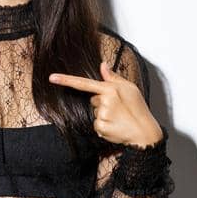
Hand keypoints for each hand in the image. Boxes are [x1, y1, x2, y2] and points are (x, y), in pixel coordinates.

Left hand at [48, 60, 163, 148]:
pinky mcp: (100, 127)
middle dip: (103, 102)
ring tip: (119, 118)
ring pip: (95, 112)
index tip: (51, 77)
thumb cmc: (138, 108)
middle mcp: (104, 101)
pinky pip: (96, 124)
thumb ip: (113, 77)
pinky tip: (115, 126)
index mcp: (110, 89)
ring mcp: (101, 115)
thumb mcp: (130, 88)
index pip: (83, 83)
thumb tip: (103, 65)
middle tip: (119, 108)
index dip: (66, 80)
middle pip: (93, 99)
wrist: (144, 132)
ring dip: (104, 114)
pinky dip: (104, 125)